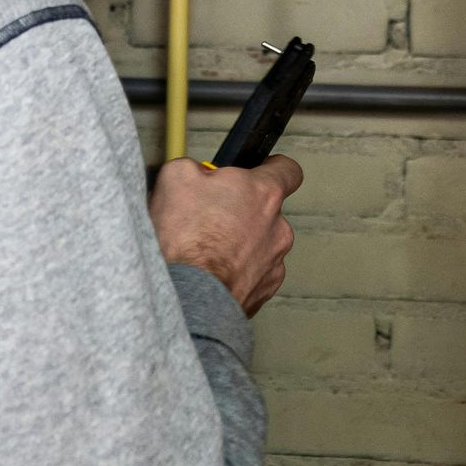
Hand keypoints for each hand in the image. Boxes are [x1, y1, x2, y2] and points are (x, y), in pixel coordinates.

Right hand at [149, 155, 302, 317]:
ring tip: (205, 250)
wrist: (187, 297)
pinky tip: (210, 271)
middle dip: (242, 210)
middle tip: (210, 215)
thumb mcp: (177, 178)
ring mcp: (274, 263)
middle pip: (267, 211)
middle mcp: (278, 228)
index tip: (260, 171)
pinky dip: (235, 271)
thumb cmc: (186, 240)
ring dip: (239, 243)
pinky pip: (252, 273)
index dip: (272, 168)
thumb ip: (196, 168)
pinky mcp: (263, 292)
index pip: (288, 170)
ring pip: (259, 244)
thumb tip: (196, 173)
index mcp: (264, 194)